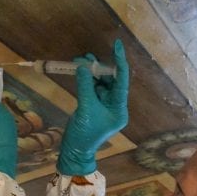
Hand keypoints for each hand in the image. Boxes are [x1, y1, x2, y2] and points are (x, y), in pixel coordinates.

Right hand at [57, 39, 128, 175]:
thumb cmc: (84, 134)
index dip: (119, 62)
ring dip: (91, 72)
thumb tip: (83, 66)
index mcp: (119, 108)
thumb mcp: (85, 109)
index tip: (116, 45)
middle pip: (110, 80)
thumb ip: (85, 86)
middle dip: (99, 67)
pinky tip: (78, 70)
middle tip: (86, 56)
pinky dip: (86, 79)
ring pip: (100, 83)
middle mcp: (114, 105)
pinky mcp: (93, 106)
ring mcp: (104, 105)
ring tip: (80, 60)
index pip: (122, 81)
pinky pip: (91, 88)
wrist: (74, 150)